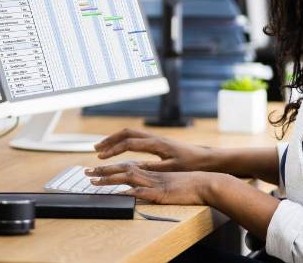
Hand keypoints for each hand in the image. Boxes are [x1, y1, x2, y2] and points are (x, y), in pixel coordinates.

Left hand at [88, 163, 219, 204]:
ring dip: (110, 178)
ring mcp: (155, 180)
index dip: (112, 162)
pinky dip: (129, 190)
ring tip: (94, 181)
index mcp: (153, 166)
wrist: (207, 182)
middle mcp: (151, 172)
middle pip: (123, 167)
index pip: (128, 161)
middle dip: (104, 169)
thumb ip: (156, 176)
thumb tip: (142, 179)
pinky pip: (142, 190)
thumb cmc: (191, 180)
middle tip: (86, 172)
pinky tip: (118, 193)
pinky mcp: (161, 191)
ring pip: (128, 175)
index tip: (97, 165)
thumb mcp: (170, 176)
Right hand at [93, 128, 211, 171]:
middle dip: (110, 140)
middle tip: (96, 149)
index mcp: (156, 144)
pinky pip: (136, 137)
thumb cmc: (190, 164)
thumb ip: (150, 168)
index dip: (113, 150)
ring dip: (116, 139)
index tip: (101, 157)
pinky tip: (120, 148)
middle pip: (126, 133)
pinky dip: (124, 140)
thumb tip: (131, 168)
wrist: (207, 158)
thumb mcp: (170, 169)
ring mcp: (156, 138)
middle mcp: (154, 137)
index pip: (128, 143)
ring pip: (131, 133)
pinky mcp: (158, 142)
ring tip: (103, 147)